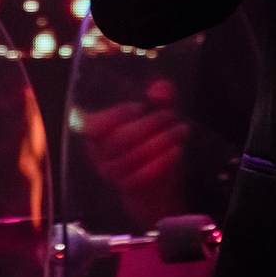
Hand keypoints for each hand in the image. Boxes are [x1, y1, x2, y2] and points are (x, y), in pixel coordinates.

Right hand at [79, 80, 188, 224]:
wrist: (151, 183)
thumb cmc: (148, 138)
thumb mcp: (155, 114)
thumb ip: (159, 98)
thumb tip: (160, 88)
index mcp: (96, 133)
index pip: (94, 126)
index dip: (116, 115)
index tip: (141, 107)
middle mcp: (99, 154)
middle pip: (118, 140)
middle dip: (149, 124)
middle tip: (170, 115)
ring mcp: (112, 173)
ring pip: (132, 157)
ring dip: (161, 141)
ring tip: (182, 129)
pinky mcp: (128, 187)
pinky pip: (143, 175)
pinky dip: (162, 161)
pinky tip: (178, 149)